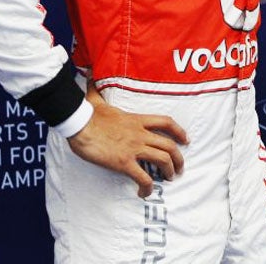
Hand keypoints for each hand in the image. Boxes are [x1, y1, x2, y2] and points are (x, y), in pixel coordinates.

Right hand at [67, 91, 188, 197]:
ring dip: (169, 170)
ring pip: (163, 160)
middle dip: (178, 158)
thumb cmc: (87, 114)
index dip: (180, 131)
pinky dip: (147, 187)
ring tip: (169, 179)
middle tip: (179, 168)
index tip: (186, 140)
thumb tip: (89, 74)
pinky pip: (143, 177)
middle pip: (169, 145)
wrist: (79, 124)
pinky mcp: (124, 162)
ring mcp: (134, 148)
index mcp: (137, 120)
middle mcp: (140, 134)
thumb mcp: (97, 99)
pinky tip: (144, 192)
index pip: (166, 122)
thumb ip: (97, 88)